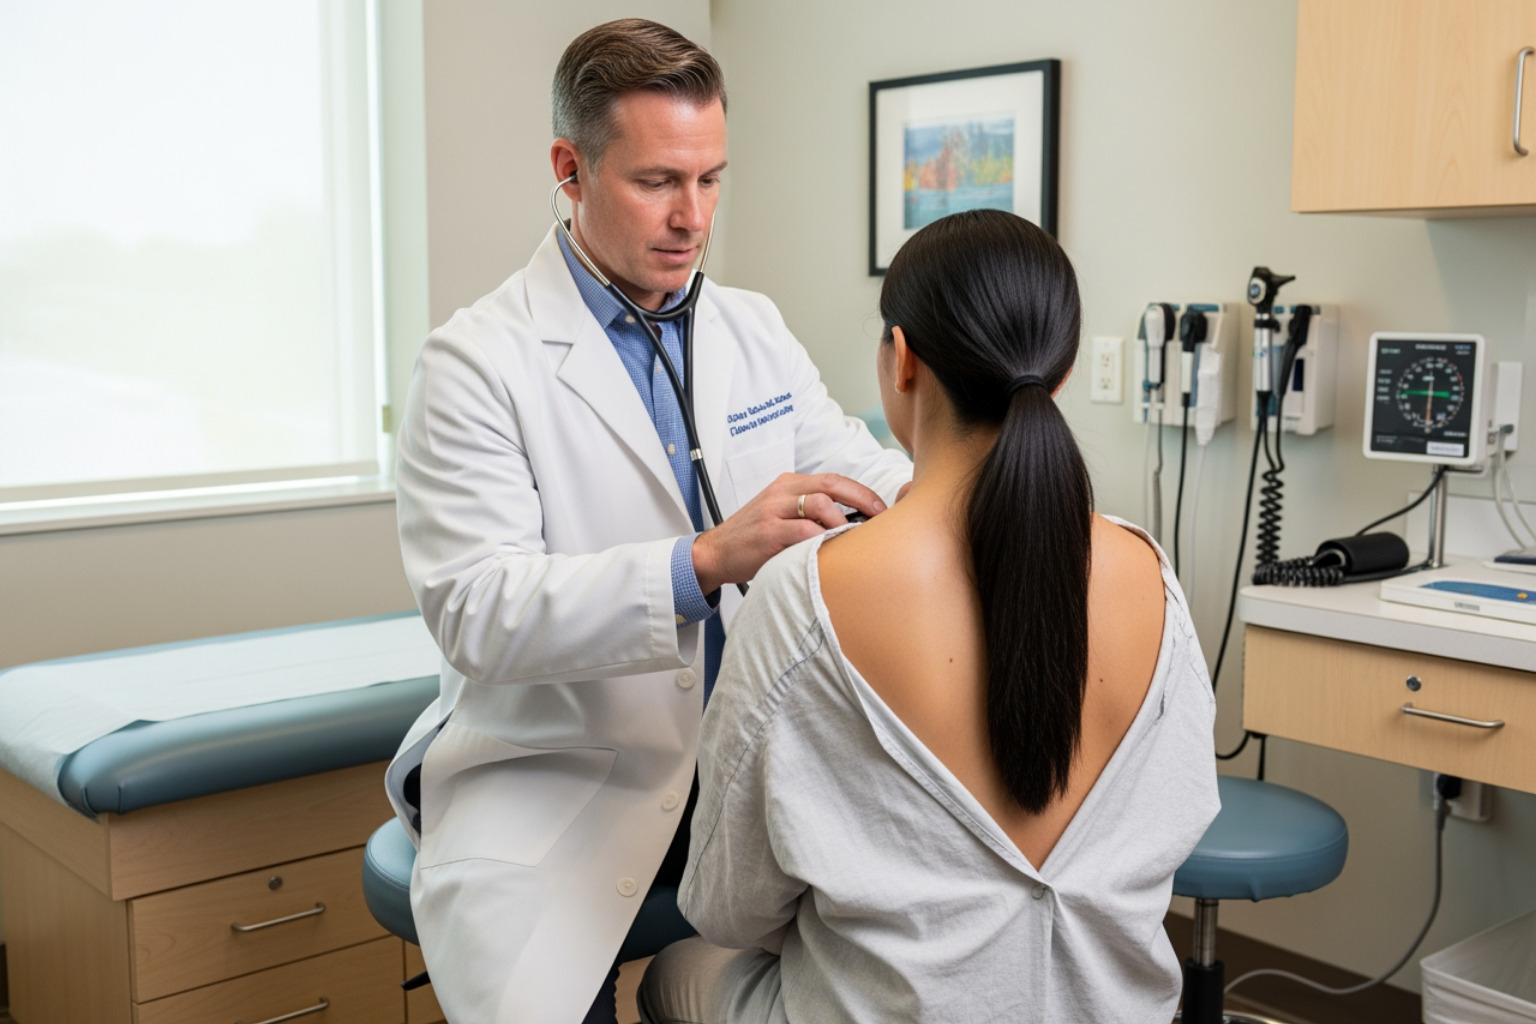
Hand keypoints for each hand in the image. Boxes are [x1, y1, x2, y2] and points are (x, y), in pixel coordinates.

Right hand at [692, 473, 887, 593]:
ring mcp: (773, 511)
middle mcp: (782, 493)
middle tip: (878, 520)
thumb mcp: (780, 514)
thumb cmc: (753, 538)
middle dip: (861, 500)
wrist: (715, 552)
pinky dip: (822, 540)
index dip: (861, 492)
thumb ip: (809, 513)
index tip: (880, 509)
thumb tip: (853, 523)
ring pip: (820, 505)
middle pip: (831, 485)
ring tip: (850, 541)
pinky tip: (830, 551)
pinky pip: (804, 532)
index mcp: (788, 485)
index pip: (833, 480)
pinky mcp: (768, 533)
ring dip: (842, 524)